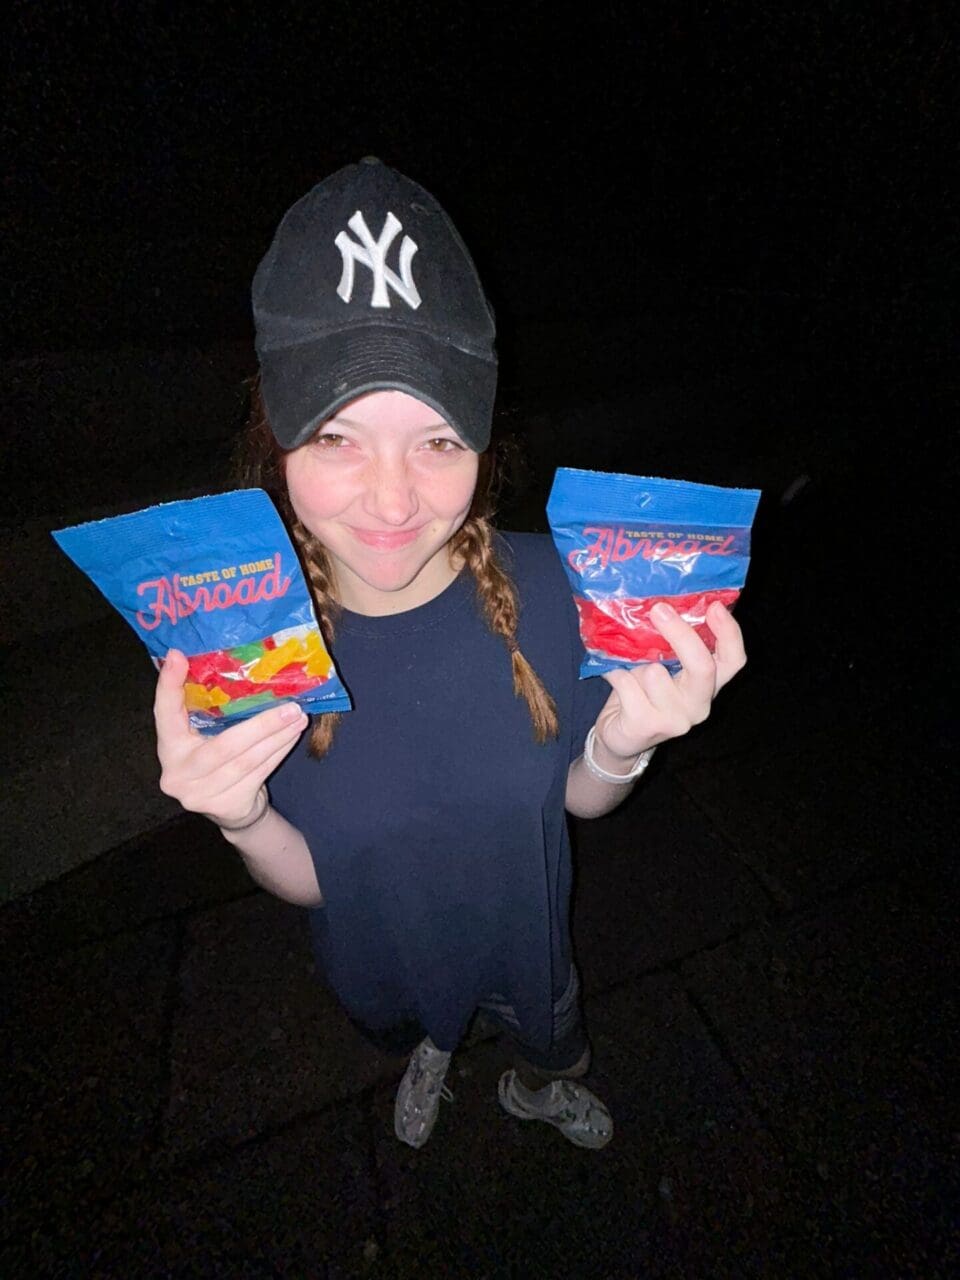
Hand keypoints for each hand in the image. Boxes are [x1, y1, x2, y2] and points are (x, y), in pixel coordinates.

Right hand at [154, 649, 307, 826]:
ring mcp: (199, 794)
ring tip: (298, 717)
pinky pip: (259, 773)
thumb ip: (203, 706)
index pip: (164, 712)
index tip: (178, 656)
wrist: (228, 809)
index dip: (169, 685)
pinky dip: (279, 752)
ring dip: (277, 737)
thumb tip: (211, 658)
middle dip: (262, 724)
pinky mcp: (225, 806)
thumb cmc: (215, 758)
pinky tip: (292, 736)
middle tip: (292, 705)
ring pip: (247, 760)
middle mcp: (176, 773)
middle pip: (224, 745)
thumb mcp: (202, 733)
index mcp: (168, 746)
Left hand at [593, 600, 746, 759]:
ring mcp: (675, 719)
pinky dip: (615, 673)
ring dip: (636, 663)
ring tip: (630, 669)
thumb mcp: (664, 668)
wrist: (621, 738)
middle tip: (659, 609)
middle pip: (703, 667)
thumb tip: (663, 605)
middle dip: (681, 635)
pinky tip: (613, 676)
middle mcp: (699, 705)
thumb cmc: (644, 694)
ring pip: (655, 672)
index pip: (734, 661)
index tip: (715, 606)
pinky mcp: (646, 725)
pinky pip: (627, 683)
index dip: (730, 633)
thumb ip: (671, 646)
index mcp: (709, 686)